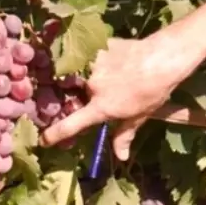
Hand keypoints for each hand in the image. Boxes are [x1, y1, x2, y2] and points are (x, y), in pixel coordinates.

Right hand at [39, 35, 191, 158]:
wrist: (162, 57)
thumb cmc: (154, 90)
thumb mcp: (140, 115)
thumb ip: (124, 135)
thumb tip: (120, 157)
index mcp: (101, 107)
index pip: (71, 125)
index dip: (54, 134)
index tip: (43, 140)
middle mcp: (91, 86)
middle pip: (70, 94)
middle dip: (70, 97)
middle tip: (77, 96)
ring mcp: (92, 64)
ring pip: (76, 72)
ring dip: (79, 75)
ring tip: (95, 74)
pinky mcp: (97, 47)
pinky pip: (85, 54)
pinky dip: (89, 57)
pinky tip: (102, 57)